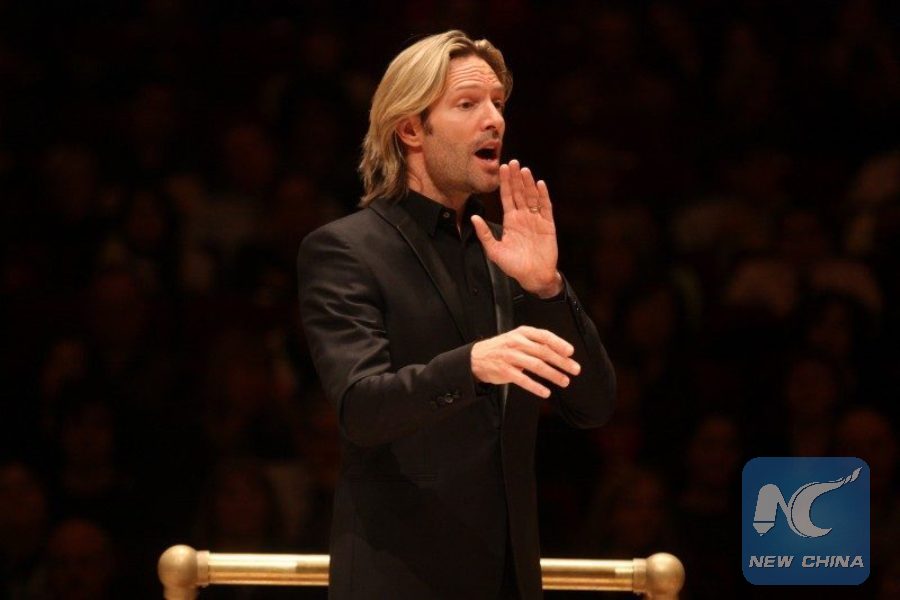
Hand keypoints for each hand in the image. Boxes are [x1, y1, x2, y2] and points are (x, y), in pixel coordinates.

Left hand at [471, 160, 561, 297]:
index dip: (505, 183)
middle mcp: (523, 217)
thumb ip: (484, 234)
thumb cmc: (513, 266)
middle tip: (512, 162)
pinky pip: (545, 208)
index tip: (501, 168)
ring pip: (531, 197)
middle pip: (519, 193)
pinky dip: (543, 196)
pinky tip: (539, 185)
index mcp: (510, 221)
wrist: (533, 277)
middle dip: (515, 178)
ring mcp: (536, 220)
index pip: (507, 197)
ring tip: (524, 170)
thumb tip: (473, 217)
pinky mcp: (548, 225)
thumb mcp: (494, 251)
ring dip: (528, 183)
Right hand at [471, 326, 580, 397]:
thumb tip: (561, 353)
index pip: (544, 336)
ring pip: (537, 366)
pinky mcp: (505, 371)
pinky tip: (546, 392)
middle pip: (544, 352)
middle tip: (575, 369)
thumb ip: (536, 343)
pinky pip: (523, 380)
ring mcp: (510, 357)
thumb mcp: (518, 338)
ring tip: (564, 381)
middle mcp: (517, 343)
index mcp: (522, 333)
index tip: (571, 352)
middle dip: (562, 362)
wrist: (476, 357)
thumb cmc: (502, 348)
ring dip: (553, 374)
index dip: (559, 344)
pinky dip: (536, 387)